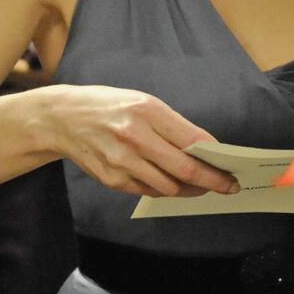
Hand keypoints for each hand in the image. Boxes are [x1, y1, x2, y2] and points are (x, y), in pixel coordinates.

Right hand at [50, 85, 238, 198]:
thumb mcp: (142, 102)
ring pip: (168, 187)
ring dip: (190, 190)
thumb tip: (204, 151)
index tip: (230, 168)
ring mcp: (121, 161)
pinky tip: (172, 184)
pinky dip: (164, 190)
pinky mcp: (112, 179)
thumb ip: (172, 126)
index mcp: (146, 110)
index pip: (192, 141)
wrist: (63, 118)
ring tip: (201, 186)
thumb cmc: (108, 106)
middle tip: (227, 186)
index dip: (215, 160)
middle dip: (212, 182)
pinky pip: (148, 191)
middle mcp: (134, 136)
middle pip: (184, 170)